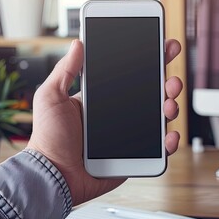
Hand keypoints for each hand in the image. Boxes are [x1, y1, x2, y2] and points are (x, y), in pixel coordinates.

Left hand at [26, 39, 182, 204]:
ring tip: (169, 104)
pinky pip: (157, 148)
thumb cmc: (47, 139)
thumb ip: (65, 70)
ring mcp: (127, 135)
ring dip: (170, 106)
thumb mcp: (51, 97)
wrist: (52, 174)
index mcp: (101, 98)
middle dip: (166, 82)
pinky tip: (169, 135)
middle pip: (150, 93)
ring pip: (158, 117)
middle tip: (170, 78)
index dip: (147, 60)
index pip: (129, 74)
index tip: (161, 46)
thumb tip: (78, 43)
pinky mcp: (133, 156)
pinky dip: (169, 142)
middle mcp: (118, 114)